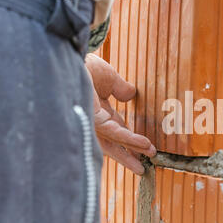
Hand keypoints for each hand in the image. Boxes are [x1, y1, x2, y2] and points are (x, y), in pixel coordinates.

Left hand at [85, 53, 156, 174]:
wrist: (72, 56)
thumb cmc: (86, 64)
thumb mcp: (109, 77)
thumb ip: (121, 88)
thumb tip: (131, 95)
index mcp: (96, 109)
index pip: (116, 128)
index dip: (130, 137)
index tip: (144, 145)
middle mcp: (92, 119)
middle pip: (112, 142)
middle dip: (128, 154)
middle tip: (143, 165)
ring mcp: (91, 122)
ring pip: (114, 142)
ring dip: (133, 150)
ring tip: (150, 156)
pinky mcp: (93, 121)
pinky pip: (115, 134)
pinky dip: (131, 140)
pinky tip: (144, 144)